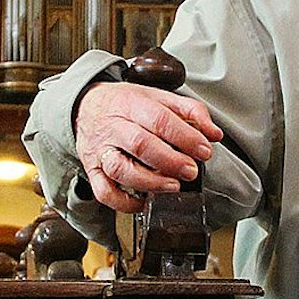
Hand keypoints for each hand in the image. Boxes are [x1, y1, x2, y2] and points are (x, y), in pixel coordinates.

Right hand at [74, 81, 221, 213]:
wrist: (85, 106)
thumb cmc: (125, 104)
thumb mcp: (158, 96)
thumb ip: (189, 111)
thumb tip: (213, 133)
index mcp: (131, 104)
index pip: (160, 119)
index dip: (185, 137)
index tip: (204, 150)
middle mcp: (113, 128)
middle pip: (140, 144)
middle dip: (170, 161)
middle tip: (191, 170)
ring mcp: (100, 151)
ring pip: (120, 170)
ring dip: (150, 182)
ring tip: (173, 186)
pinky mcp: (92, 170)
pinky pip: (104, 191)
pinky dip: (123, 202)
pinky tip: (143, 202)